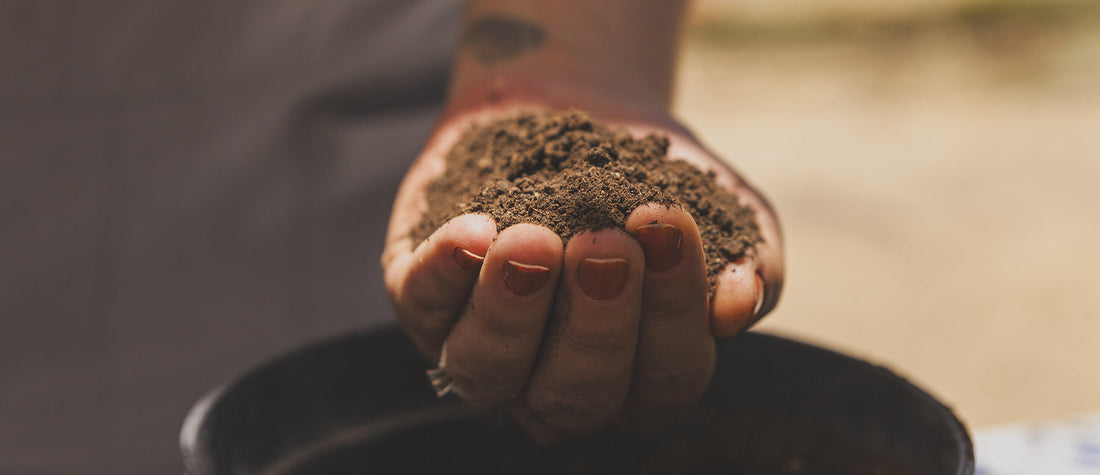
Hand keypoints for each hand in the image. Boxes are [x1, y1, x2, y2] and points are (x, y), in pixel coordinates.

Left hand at [381, 98, 783, 442]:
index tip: (666, 226)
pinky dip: (444, 272)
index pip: (663, 378)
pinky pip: (421, 305)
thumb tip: (734, 307)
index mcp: (640, 377)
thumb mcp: (726, 213)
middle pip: (572, 396)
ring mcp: (484, 347)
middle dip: (592, 324)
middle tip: (604, 244)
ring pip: (484, 371)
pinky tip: (474, 228)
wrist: (577, 112)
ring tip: (533, 240)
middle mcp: (556, 379)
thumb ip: (748, 264)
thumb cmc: (659, 181)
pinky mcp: (423, 298)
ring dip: (509, 312)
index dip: (669, 312)